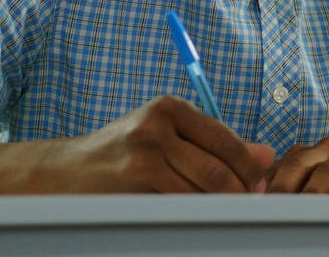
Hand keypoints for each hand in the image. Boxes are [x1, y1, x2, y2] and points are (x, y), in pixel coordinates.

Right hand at [37, 95, 274, 193]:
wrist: (64, 173)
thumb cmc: (122, 154)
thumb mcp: (166, 136)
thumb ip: (214, 143)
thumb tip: (265, 154)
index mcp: (169, 108)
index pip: (225, 139)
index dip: (248, 166)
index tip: (260, 185)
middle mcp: (156, 127)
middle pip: (217, 167)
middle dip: (240, 191)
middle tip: (249, 205)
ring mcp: (143, 156)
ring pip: (200, 190)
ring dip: (220, 206)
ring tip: (226, 214)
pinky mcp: (132, 184)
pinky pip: (178, 205)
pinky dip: (196, 215)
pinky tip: (198, 219)